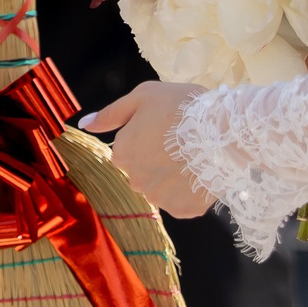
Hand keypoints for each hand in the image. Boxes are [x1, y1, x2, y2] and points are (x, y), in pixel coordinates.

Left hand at [80, 81, 211, 215]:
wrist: (222, 130)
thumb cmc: (181, 107)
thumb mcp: (143, 97)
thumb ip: (110, 114)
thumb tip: (84, 124)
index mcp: (122, 154)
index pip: (128, 151)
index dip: (147, 138)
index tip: (165, 128)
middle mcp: (135, 181)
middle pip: (143, 172)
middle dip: (158, 160)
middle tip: (180, 142)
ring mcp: (160, 199)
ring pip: (162, 189)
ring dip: (173, 177)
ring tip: (193, 157)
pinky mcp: (183, 209)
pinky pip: (182, 201)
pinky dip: (190, 190)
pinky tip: (200, 173)